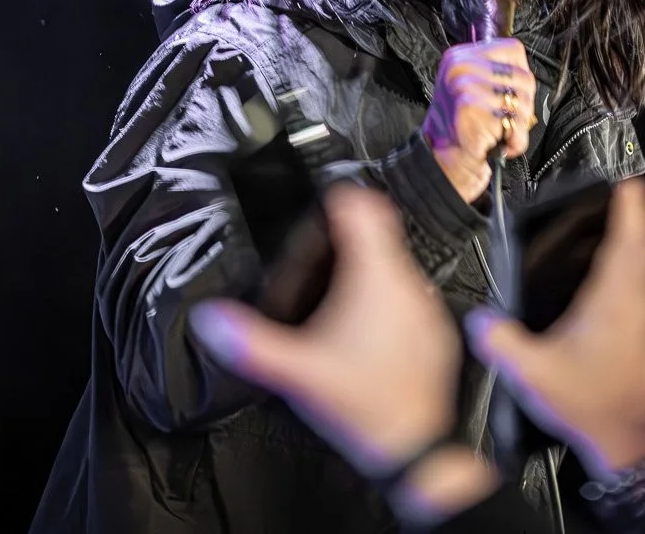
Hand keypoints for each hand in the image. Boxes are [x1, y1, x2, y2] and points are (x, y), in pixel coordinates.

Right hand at [190, 184, 459, 476]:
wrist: (412, 445)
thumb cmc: (363, 405)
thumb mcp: (297, 372)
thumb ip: (250, 343)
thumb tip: (210, 320)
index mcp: (375, 278)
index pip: (364, 207)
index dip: (338, 198)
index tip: (320, 206)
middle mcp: (407, 283)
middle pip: (378, 233)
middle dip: (344, 238)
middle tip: (316, 254)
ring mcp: (425, 305)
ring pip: (395, 264)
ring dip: (365, 269)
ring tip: (334, 292)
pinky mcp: (434, 329)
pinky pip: (408, 294)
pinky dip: (384, 298)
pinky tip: (361, 327)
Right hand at [423, 38, 537, 202]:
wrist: (443, 160)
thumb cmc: (461, 127)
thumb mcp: (472, 87)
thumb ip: (496, 72)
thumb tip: (526, 72)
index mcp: (460, 57)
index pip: (514, 50)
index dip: (521, 76)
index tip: (512, 94)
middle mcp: (460, 67)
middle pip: (524, 78)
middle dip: (524, 105)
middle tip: (507, 120)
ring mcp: (465, 87)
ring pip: (523, 101)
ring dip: (520, 125)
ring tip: (501, 132)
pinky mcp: (472, 110)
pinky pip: (515, 124)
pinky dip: (515, 140)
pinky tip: (499, 143)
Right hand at [468, 181, 644, 477]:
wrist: (629, 440)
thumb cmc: (589, 404)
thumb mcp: (534, 373)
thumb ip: (502, 343)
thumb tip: (479, 320)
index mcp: (613, 301)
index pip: (628, 240)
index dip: (629, 206)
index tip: (627, 182)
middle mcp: (637, 305)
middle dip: (636, 218)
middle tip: (624, 198)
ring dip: (640, 243)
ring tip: (623, 230)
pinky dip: (639, 271)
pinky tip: (619, 282)